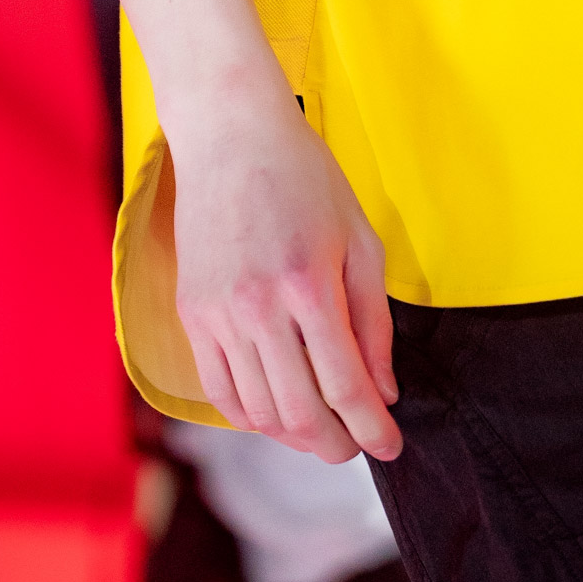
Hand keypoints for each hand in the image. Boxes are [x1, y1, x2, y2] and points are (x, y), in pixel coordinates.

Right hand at [170, 72, 401, 462]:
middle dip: (336, 443)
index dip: (372, 427)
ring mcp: (219, 314)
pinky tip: (275, 415)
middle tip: (357, 447)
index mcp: (310, 283)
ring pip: (258, 410)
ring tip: (321, 433)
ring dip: (294, 436)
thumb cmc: (306, 176)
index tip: (391, 446)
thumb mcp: (359, 237)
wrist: (231, 134)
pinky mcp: (192, 314)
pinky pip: (219, 391)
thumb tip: (384, 389)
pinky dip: (250, 416)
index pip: (345, 384)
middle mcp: (260, 307)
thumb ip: (373, 318)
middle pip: (300, 411)